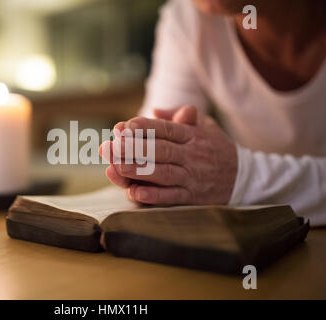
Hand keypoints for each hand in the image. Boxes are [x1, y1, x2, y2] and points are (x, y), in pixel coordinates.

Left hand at [99, 106, 237, 204]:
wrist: (244, 178)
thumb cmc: (216, 148)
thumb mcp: (204, 126)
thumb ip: (179, 117)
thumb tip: (154, 111)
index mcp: (193, 135)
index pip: (167, 129)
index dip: (145, 127)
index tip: (124, 125)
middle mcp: (192, 155)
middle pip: (160, 150)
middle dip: (134, 148)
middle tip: (111, 146)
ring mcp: (192, 177)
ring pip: (163, 173)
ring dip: (138, 171)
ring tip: (116, 167)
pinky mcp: (192, 197)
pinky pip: (171, 197)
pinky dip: (153, 196)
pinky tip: (134, 193)